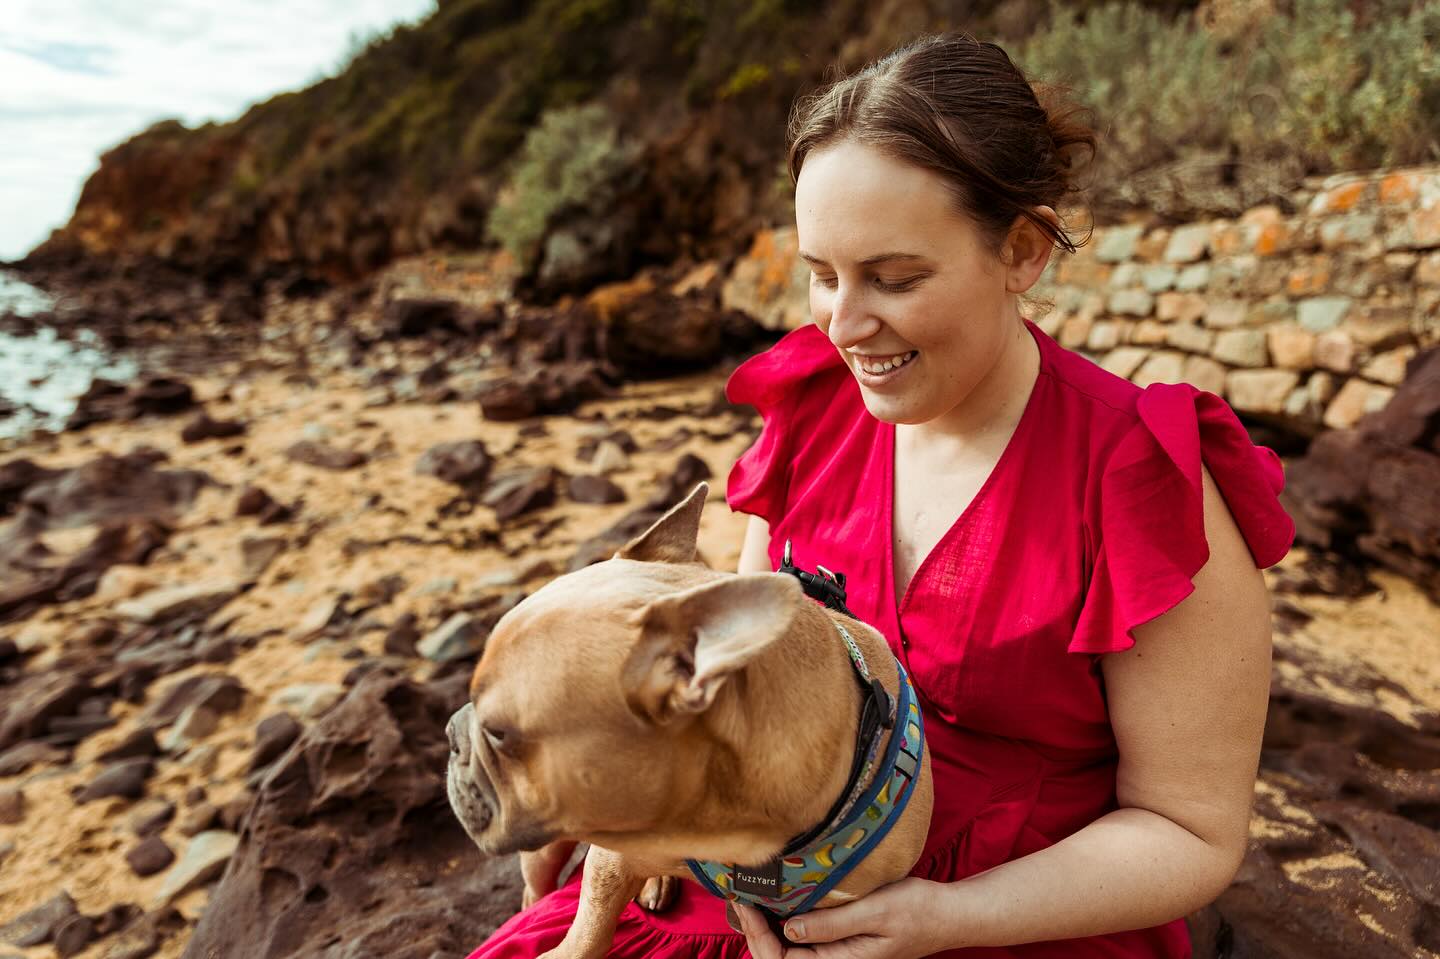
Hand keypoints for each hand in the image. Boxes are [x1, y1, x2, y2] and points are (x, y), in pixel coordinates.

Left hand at [732, 877, 951, 958]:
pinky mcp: (840, 940)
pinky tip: (776, 900)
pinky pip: (803, 939)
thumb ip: (833, 924)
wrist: (947, 913)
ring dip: (767, 929)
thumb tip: (790, 928)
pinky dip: (784, 922)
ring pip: (789, 950)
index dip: (760, 937)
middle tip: (741, 898)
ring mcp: (838, 954)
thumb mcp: (875, 911)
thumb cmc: (917, 911)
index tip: (747, 904)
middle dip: (756, 934)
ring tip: (751, 898)